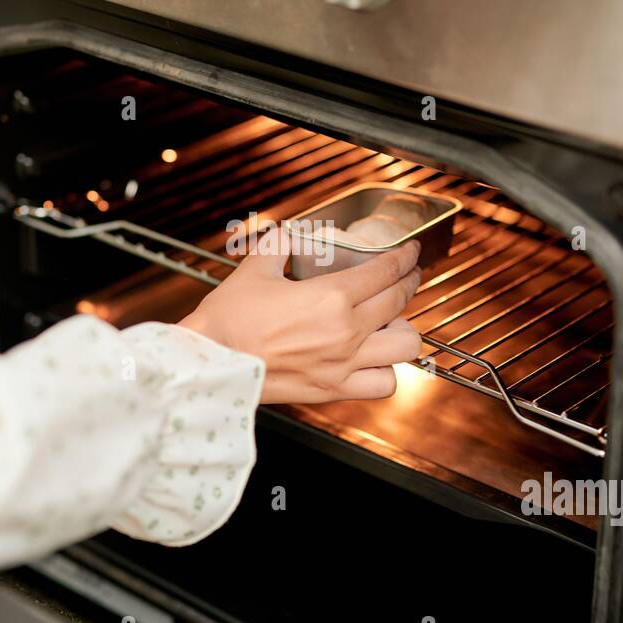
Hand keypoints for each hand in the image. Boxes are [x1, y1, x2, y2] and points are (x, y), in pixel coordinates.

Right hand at [179, 228, 422, 403]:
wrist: (212, 363)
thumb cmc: (228, 320)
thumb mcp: (255, 267)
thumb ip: (281, 243)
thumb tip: (294, 233)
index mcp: (330, 296)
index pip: (385, 271)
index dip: (404, 257)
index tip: (409, 252)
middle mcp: (346, 331)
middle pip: (400, 301)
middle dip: (410, 282)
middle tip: (407, 275)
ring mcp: (345, 364)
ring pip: (405, 346)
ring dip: (404, 329)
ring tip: (392, 321)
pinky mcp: (336, 389)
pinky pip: (385, 384)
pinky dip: (388, 371)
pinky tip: (376, 359)